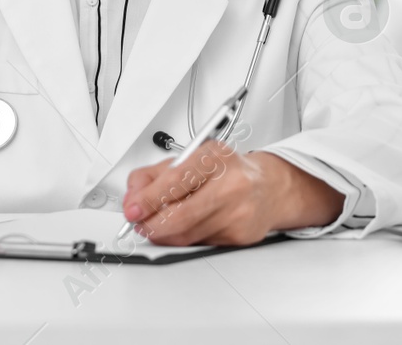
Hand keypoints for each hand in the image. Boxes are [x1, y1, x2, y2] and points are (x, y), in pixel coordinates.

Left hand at [121, 141, 344, 245]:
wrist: (269, 187)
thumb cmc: (228, 171)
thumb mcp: (192, 158)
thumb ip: (156, 174)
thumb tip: (132, 195)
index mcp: (216, 157)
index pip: (176, 180)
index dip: (149, 198)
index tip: (132, 209)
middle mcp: (230, 184)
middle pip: (180, 215)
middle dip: (151, 224)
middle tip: (138, 224)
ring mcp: (238, 213)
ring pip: (187, 235)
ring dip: (163, 234)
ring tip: (156, 225)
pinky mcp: (241, 236)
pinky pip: (200, 243)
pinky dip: (185, 238)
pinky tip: (187, 226)